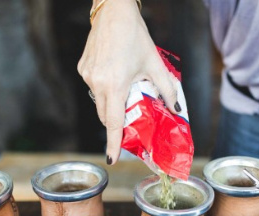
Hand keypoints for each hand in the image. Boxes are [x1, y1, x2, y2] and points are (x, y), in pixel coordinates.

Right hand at [78, 0, 178, 163]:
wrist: (113, 12)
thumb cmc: (135, 36)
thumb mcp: (155, 64)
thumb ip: (167, 89)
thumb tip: (176, 109)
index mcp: (115, 84)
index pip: (113, 122)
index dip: (113, 143)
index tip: (112, 159)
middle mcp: (98, 83)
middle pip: (105, 115)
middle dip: (116, 121)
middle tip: (130, 117)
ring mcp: (87, 75)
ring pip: (99, 101)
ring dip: (111, 103)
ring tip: (124, 87)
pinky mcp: (82, 68)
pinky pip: (93, 87)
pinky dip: (104, 88)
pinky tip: (114, 73)